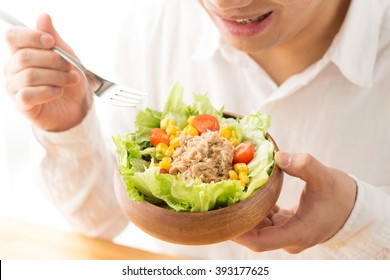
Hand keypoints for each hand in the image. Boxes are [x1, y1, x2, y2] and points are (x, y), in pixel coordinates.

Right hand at [4, 14, 91, 131]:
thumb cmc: (67, 80)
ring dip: (56, 77)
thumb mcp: (66, 56)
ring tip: (71, 80)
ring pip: (29, 76)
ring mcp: (15, 87)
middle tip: (70, 67)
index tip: (51, 42)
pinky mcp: (22, 105)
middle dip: (53, 61)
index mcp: (21, 52)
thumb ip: (54, 38)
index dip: (31, 37)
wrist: (75, 107)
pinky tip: (59, 91)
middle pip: (24, 57)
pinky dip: (48, 92)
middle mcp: (13, 68)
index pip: (13, 37)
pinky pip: (28, 94)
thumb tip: (44, 16)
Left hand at [233, 151, 356, 253]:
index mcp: (297, 233)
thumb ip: (304, 165)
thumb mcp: (324, 177)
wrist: (354, 206)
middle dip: (236, 219)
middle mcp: (289, 238)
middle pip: (255, 235)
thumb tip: (279, 156)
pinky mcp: (287, 225)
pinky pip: (265, 221)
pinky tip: (247, 195)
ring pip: (258, 228)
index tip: (221, 220)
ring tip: (228, 196)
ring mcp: (287, 233)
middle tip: (218, 202)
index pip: (260, 242)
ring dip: (244, 213)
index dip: (238, 233)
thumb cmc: (340, 195)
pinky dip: (255, 210)